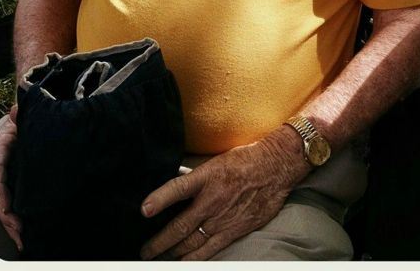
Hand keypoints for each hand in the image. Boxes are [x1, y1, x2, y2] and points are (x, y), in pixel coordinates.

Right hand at [0, 106, 21, 251]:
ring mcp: (4, 179)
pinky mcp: (13, 185)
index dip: (0, 194)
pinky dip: (15, 219)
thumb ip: (18, 117)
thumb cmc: (19, 123)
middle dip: (7, 217)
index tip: (7, 208)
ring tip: (22, 239)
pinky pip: (11, 204)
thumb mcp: (19, 119)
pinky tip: (23, 234)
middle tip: (20, 232)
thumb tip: (16, 110)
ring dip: (11, 224)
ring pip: (3, 205)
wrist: (21, 125)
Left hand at [140, 126, 307, 260]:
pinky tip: (184, 261)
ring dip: (173, 252)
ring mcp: (223, 218)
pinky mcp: (234, 230)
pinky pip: (210, 249)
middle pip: (180, 226)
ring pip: (192, 242)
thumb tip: (177, 182)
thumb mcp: (216, 159)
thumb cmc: (245, 158)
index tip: (144, 210)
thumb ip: (197, 174)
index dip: (159, 200)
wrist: (275, 167)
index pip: (177, 189)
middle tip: (145, 251)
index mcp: (206, 176)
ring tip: (159, 258)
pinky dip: (195, 258)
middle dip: (159, 242)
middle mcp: (212, 200)